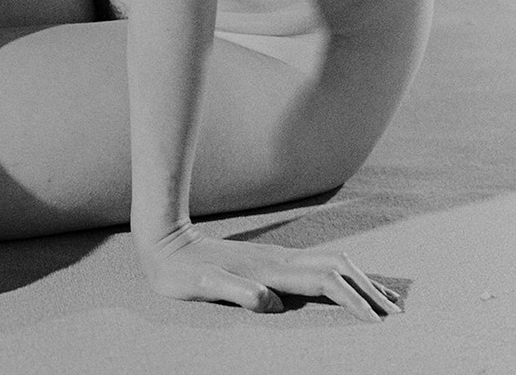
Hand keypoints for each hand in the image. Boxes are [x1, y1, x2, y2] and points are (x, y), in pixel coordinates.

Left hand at [137, 222, 401, 321]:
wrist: (165, 242)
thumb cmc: (181, 273)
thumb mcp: (202, 287)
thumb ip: (236, 291)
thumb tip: (270, 302)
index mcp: (270, 271)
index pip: (324, 283)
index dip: (352, 300)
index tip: (377, 320)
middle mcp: (278, 260)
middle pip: (337, 269)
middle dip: (368, 289)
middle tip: (397, 314)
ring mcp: (275, 258)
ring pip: (331, 264)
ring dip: (360, 280)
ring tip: (386, 299)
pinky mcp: (269, 261)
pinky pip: (316, 266)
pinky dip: (342, 275)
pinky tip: (344, 283)